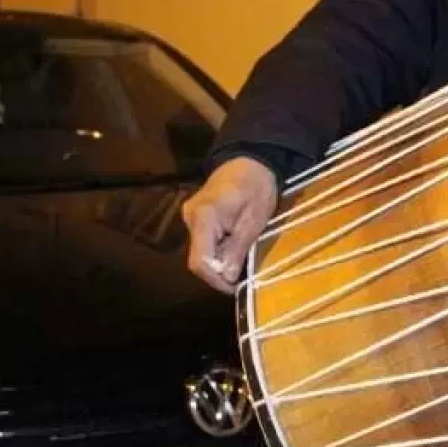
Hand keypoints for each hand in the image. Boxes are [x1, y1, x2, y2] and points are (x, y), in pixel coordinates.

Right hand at [181, 157, 278, 293]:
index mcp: (204, 216)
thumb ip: (238, 248)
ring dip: (220, 259)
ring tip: (242, 258)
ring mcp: (190, 216)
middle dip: (219, 271)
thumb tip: (227, 277)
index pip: (199, 260)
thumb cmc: (257, 186)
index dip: (215, 279)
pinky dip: (218, 248)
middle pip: (198, 257)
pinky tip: (235, 245)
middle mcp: (190, 217)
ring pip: (201, 250)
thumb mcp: (255, 219)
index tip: (234, 287)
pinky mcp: (196, 216)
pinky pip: (204, 240)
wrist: (251, 159)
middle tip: (243, 274)